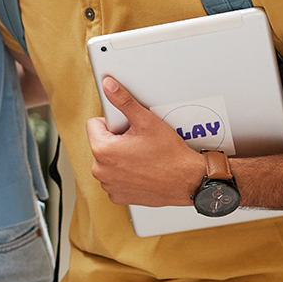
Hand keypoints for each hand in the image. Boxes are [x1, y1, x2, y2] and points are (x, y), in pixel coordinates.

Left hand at [86, 76, 200, 206]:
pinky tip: (141, 170)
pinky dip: (124, 174)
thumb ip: (123, 101)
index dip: (113, 123)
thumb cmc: (170, 155)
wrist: (188, 181)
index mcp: (102, 150)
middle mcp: (100, 170)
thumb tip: (108, 85)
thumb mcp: (146, 121)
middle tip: (138, 143)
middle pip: (100, 143)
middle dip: (116, 141)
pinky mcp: (117, 196)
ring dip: (119, 158)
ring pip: (107, 161)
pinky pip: (114, 178)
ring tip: (141, 157)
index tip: (128, 129)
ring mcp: (108, 185)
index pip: (94, 124)